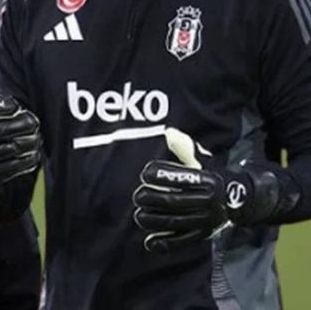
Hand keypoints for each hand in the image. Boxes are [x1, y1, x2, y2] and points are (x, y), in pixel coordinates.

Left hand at [132, 127, 281, 253]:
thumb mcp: (202, 162)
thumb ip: (184, 149)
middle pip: (173, 202)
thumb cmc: (211, 178)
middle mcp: (209, 202)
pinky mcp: (203, 234)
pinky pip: (182, 241)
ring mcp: (206, 220)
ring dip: (153, 220)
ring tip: (140, 215)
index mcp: (208, 181)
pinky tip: (150, 241)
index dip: (159, 175)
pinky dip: (165, 243)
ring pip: (175, 222)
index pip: (180, 178)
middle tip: (138, 196)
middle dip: (150, 199)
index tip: (145, 173)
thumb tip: (169, 133)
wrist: (239, 201)